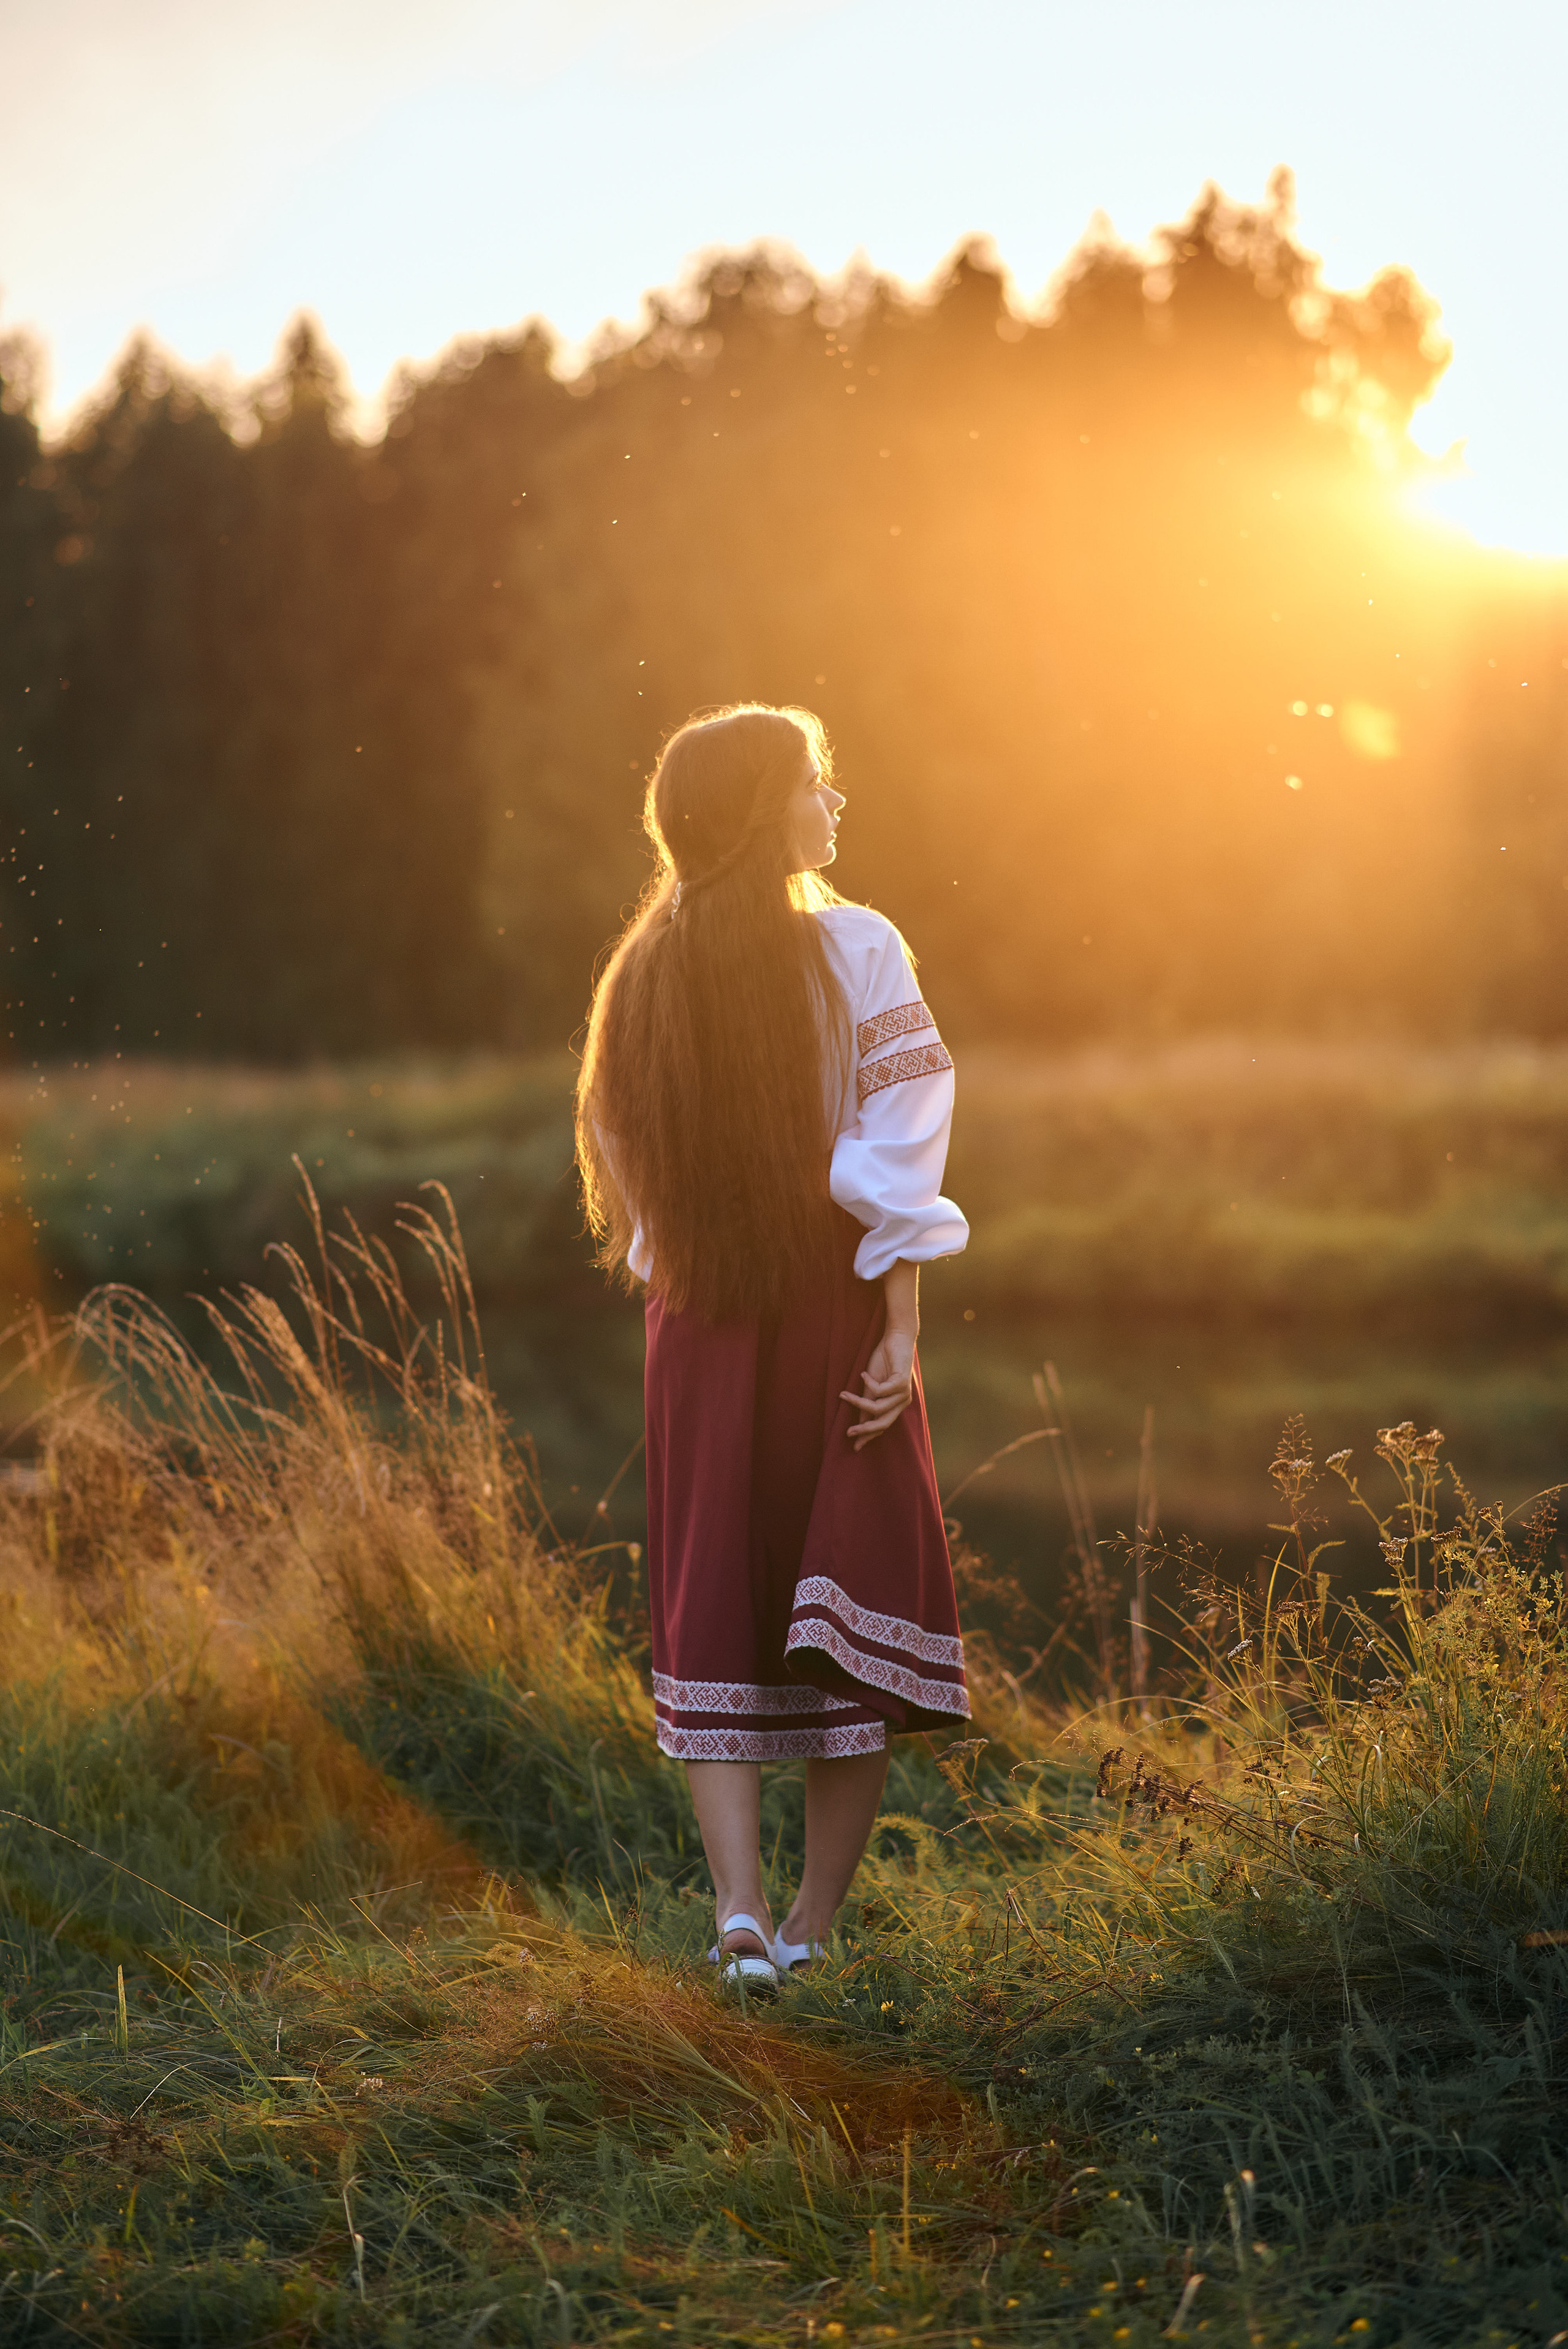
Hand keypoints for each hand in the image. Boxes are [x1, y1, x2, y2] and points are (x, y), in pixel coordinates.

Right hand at [841, 1324, 915, 1447]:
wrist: (896, 1339)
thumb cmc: (883, 1361)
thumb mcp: (871, 1385)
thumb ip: (867, 1402)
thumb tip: (859, 1421)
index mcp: (896, 1404)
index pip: (883, 1425)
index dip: (869, 1436)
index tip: (855, 1446)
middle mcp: (903, 1401)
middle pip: (884, 1423)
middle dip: (865, 1429)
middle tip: (848, 1432)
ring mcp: (904, 1393)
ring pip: (879, 1408)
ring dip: (858, 1402)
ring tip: (844, 1395)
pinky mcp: (902, 1382)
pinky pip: (880, 1391)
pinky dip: (868, 1383)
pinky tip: (863, 1375)